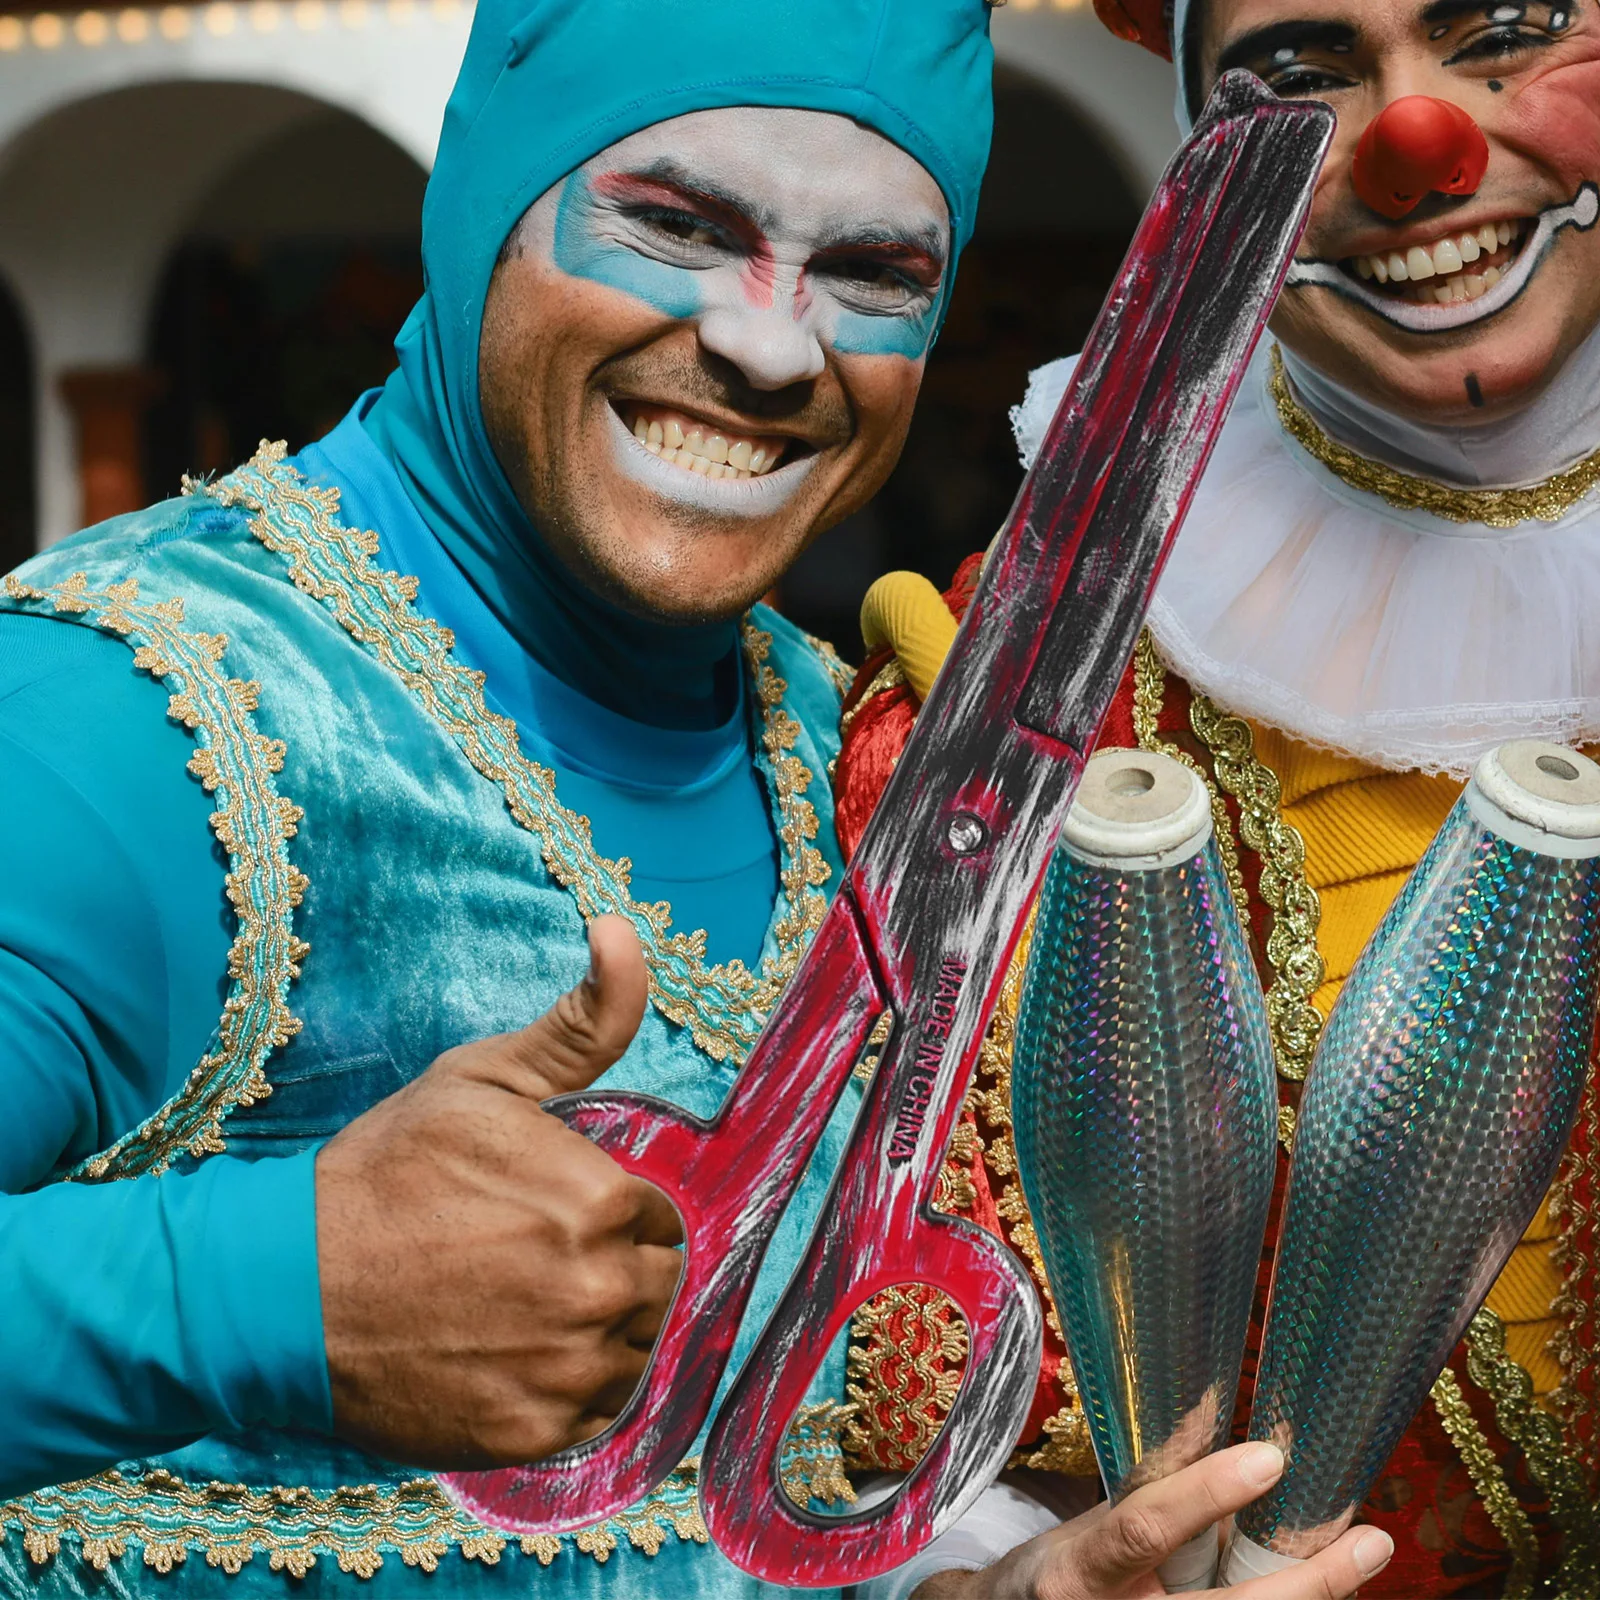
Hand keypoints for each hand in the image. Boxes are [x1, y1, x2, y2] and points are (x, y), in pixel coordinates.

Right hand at [316, 915, 682, 1467]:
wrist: (286, 1283)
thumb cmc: (389, 1169)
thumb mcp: (486, 1077)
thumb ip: (583, 1018)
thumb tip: (625, 930)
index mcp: (600, 1201)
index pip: (659, 1216)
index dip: (608, 1210)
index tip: (547, 1210)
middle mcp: (597, 1291)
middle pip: (654, 1284)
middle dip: (610, 1267)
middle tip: (527, 1259)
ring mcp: (564, 1372)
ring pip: (632, 1351)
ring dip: (593, 1332)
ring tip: (515, 1306)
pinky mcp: (530, 1436)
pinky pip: (595, 1413)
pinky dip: (564, 1390)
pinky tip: (507, 1356)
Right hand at [910, 1443, 1393, 1597]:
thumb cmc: (1058, 1576)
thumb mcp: (1091, 1523)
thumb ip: (1151, 1485)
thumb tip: (1208, 1412)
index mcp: (1082, 1570)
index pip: (1147, 1528)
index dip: (1206, 1494)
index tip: (1270, 1458)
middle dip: (1309, 1585)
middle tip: (1371, 1543)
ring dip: (1311, 1598)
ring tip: (1361, 1559)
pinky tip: (1324, 1589)